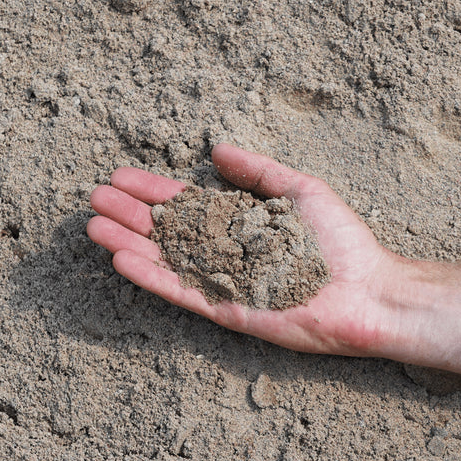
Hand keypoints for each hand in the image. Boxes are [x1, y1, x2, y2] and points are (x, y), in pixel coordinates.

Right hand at [86, 143, 400, 355]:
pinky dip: (151, 276)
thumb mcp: (299, 191)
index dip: (154, 191)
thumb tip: (217, 149)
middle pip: (168, 231)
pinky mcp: (226, 311)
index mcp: (241, 224)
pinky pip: (182, 291)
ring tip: (94, 226)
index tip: (120, 177)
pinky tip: (121, 259)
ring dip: (129, 243)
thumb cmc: (340, 241)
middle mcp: (227, 253)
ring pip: (166, 260)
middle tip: (95, 198)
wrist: (366, 291)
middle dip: (131, 214)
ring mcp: (224, 283)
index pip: (187, 205)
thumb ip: (258, 171)